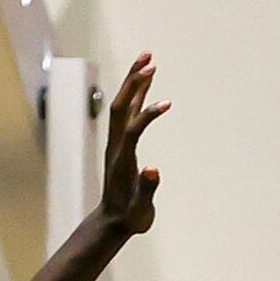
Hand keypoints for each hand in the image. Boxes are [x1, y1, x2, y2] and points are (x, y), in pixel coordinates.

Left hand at [99, 54, 168, 235]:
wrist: (112, 221)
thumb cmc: (129, 217)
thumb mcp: (140, 211)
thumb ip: (147, 190)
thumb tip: (153, 170)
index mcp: (122, 159)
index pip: (133, 128)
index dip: (148, 114)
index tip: (167, 103)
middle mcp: (116, 145)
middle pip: (121, 105)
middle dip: (134, 82)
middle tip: (150, 60)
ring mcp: (117, 143)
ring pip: (122, 104)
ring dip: (134, 82)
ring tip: (149, 60)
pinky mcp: (122, 143)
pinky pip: (127, 112)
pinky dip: (136, 95)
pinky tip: (146, 84)